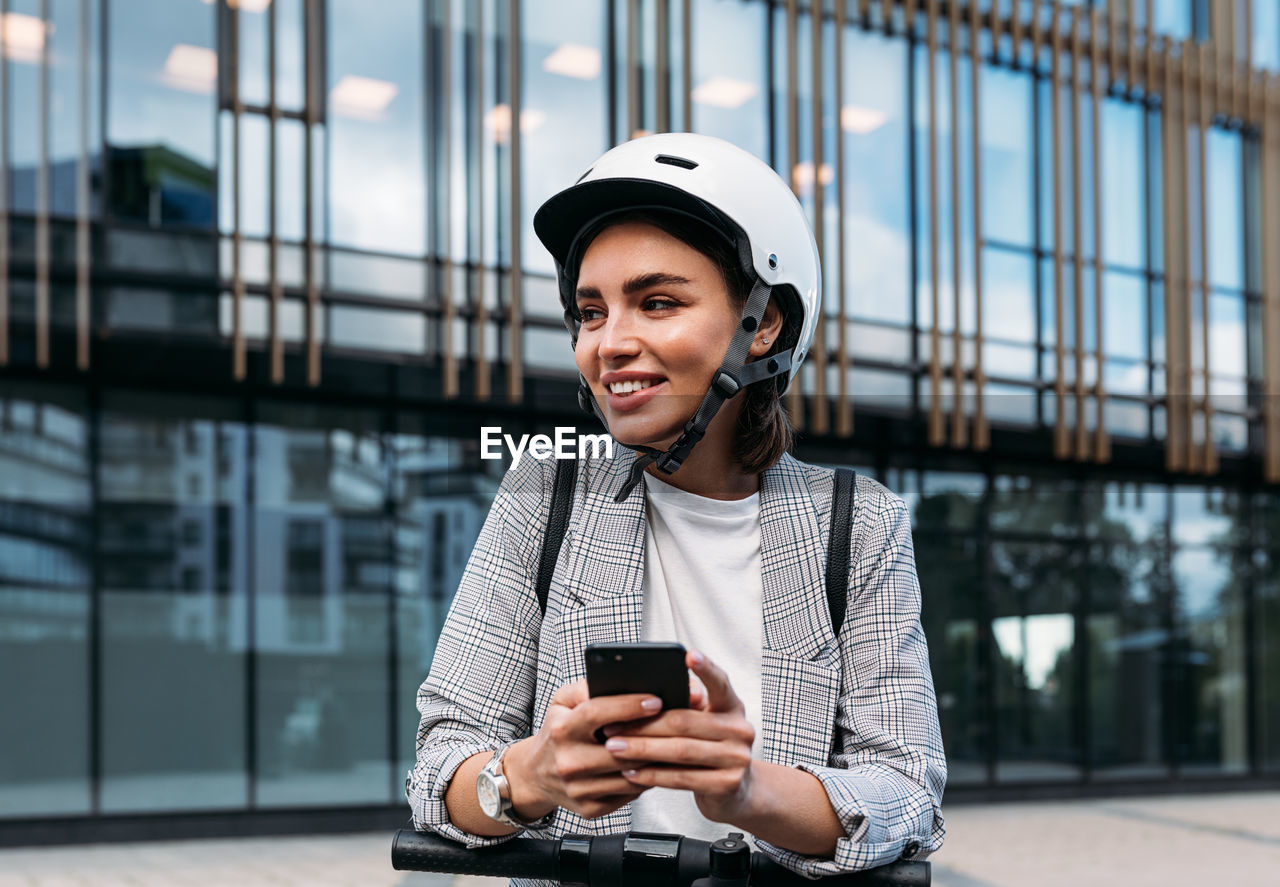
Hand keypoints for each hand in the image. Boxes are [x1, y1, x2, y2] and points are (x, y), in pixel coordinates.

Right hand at [504, 679, 660, 820]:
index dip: (628, 706)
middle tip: (677, 722)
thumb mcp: (562, 701)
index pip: (597, 714)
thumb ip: (587, 687)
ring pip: (630, 774)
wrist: (534, 775)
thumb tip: (618, 680)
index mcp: (561, 730)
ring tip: (672, 742)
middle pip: (620, 749)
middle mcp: (567, 761)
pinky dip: (646, 779)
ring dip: (655, 759)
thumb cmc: (556, 732)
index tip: (656, 700)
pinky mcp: (590, 809)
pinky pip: (629, 794)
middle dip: (652, 735)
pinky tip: (655, 764)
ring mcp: (578, 789)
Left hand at [601, 650, 756, 824]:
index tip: (688, 655)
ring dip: (641, 749)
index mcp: (732, 706)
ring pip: (679, 751)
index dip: (705, 669)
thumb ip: (685, 706)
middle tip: (611, 725)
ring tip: (613, 748)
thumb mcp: (703, 722)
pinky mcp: (727, 785)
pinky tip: (630, 772)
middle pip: (684, 721)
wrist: (735, 791)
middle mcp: (740, 729)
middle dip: (643, 724)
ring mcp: (736, 758)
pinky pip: (681, 777)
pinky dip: (652, 774)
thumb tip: (646, 694)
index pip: (720, 682)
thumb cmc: (708, 748)